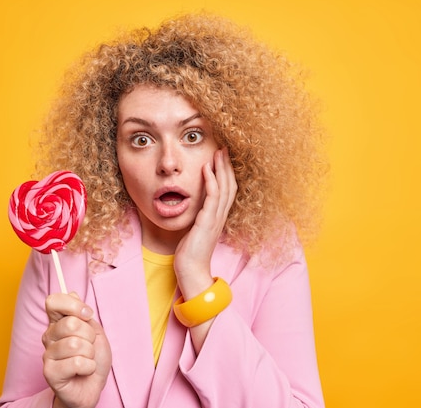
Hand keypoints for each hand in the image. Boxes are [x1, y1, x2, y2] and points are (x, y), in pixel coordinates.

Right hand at [42, 292, 111, 407]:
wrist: (92, 387)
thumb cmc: (93, 358)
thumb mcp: (94, 331)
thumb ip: (82, 313)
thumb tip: (72, 292)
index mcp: (58, 322)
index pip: (54, 301)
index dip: (73, 305)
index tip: (87, 315)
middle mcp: (49, 336)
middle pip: (71, 323)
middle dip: (89, 336)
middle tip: (89, 346)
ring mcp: (47, 354)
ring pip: (76, 344)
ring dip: (89, 354)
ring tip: (86, 360)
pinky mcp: (49, 372)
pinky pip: (77, 363)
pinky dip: (88, 367)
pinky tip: (83, 371)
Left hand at [174, 147, 236, 298]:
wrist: (192, 271)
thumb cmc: (190, 253)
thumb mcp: (195, 230)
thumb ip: (197, 218)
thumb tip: (192, 208)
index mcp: (218, 217)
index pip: (227, 190)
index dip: (226, 173)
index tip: (221, 158)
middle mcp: (220, 216)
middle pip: (230, 185)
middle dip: (227, 166)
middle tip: (223, 148)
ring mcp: (216, 219)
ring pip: (224, 188)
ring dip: (221, 168)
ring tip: (218, 152)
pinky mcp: (208, 222)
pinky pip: (213, 197)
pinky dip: (211, 181)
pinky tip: (207, 169)